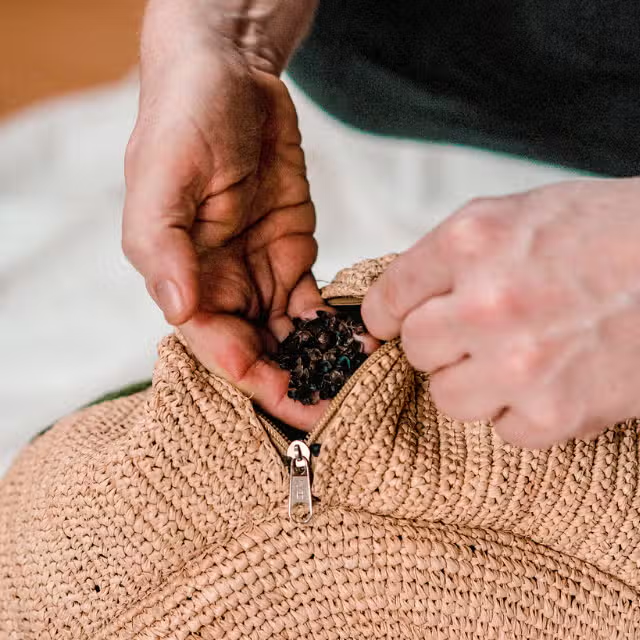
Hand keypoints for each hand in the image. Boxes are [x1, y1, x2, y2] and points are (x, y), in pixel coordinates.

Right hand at [123, 0, 324, 428]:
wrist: (233, 76)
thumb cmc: (186, 118)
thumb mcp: (162, 174)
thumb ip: (162, 245)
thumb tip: (179, 309)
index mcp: (184, 273)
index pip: (213, 339)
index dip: (247, 372)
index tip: (286, 397)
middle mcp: (221, 282)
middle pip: (254, 349)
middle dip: (288, 384)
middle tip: (331, 415)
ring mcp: (259, 270)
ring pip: (286, 336)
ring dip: (315, 364)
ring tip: (354, 390)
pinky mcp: (293, 253)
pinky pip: (312, 304)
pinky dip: (333, 327)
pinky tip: (358, 344)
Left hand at [363, 178, 639, 447]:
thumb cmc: (604, 233)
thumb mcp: (516, 218)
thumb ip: (451, 259)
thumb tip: (399, 304)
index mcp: (469, 242)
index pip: (387, 299)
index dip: (387, 315)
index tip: (391, 325)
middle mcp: (486, 302)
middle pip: (415, 350)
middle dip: (440, 344)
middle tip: (477, 332)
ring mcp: (519, 361)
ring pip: (448, 397)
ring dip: (476, 382)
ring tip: (517, 357)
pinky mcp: (555, 411)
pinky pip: (503, 429)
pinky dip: (523, 412)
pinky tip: (553, 380)